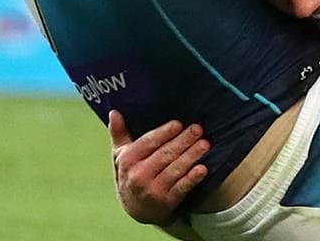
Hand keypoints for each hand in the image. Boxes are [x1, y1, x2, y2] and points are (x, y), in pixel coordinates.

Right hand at [109, 110, 208, 225]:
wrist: (136, 208)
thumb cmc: (131, 173)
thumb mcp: (120, 155)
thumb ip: (119, 133)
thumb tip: (114, 112)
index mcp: (128, 160)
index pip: (148, 143)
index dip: (164, 133)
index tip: (179, 124)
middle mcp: (138, 176)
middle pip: (165, 155)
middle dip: (183, 141)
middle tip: (198, 129)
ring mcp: (153, 190)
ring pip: (175, 169)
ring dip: (191, 156)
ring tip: (205, 144)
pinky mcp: (167, 201)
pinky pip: (182, 187)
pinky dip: (192, 178)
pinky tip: (202, 169)